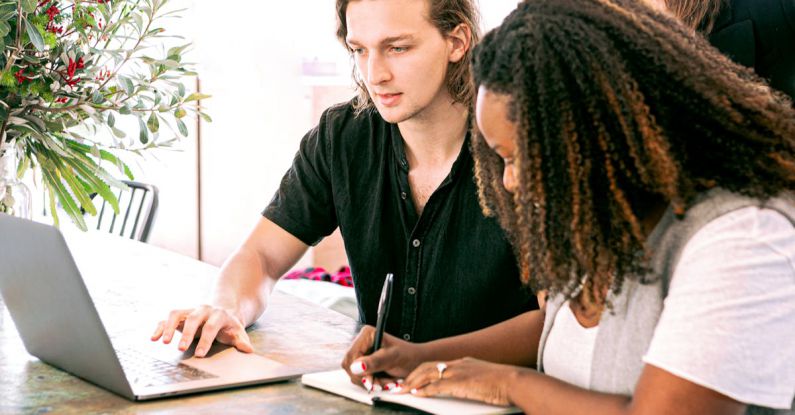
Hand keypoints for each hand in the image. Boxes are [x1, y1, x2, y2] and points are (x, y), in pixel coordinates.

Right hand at [151, 305, 253, 357]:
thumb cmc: (229, 325)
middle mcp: (203, 310)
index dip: (206, 340)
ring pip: (177, 314)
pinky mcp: (181, 314)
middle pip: (194, 319)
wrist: (223, 310)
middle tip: (180, 348)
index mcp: (219, 314)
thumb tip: (248, 350)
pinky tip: (154, 338)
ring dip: (169, 327)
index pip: (211, 326)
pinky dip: (160, 327)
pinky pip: (168, 318)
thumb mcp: (238, 332)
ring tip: (163, 342)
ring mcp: (190, 311)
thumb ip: (242, 341)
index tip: (199, 354)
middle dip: (187, 334)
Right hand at [342, 325, 425, 390]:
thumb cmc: (408, 356)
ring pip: (354, 374)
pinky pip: (360, 378)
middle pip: (349, 366)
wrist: (417, 362)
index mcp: (367, 334)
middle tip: (381, 383)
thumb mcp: (393, 358)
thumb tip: (356, 366)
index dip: (358, 370)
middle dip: (365, 378)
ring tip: (386, 381)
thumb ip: (374, 362)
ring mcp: (362, 353)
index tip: (371, 380)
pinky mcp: (364, 364)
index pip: (351, 356)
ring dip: (370, 382)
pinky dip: (371, 383)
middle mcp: (361, 342)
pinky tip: (383, 381)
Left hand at [401, 357, 516, 406]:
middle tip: (401, 385)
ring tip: (402, 390)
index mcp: (464, 363)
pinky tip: (416, 394)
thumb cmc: (505, 384)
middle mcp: (459, 364)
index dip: (422, 372)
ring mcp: (459, 372)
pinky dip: (424, 390)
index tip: (413, 379)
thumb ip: (472, 382)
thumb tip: (467, 389)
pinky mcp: (460, 383)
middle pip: (428, 366)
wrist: (515, 381)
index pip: (437, 365)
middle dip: (413, 376)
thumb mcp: (484, 379)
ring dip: (413, 382)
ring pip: (428, 374)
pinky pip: (437, 386)